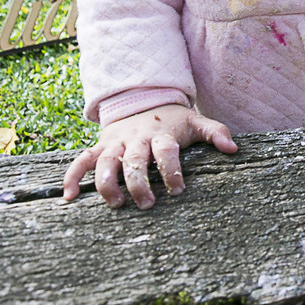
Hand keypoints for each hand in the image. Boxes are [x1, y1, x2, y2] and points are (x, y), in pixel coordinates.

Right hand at [62, 104, 237, 208]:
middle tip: (147, 205)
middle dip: (139, 184)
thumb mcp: (196, 121)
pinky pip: (80, 161)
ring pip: (105, 163)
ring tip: (116, 204)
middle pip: (134, 161)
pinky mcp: (100, 147)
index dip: (171, 171)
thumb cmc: (174, 120)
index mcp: (162, 134)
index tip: (178, 190)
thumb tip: (234, 149)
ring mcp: (115, 143)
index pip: (166, 152)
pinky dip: (72, 177)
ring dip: (107, 184)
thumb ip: (216, 132)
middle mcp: (136, 139)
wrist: (144, 99)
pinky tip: (69, 197)